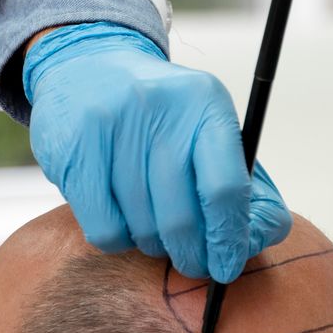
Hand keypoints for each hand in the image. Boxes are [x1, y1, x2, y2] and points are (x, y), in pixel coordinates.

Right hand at [23, 22, 290, 280]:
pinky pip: (104, 228)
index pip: (225, 187)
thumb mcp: (205, 125)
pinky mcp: (73, 148)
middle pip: (181, 216)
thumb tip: (259, 236)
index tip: (227, 266)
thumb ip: (238, 177)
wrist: (88, 66)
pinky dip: (119, 241)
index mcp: (205, 103)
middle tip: (194, 265)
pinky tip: (124, 224)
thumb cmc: (161, 114)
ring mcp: (112, 126)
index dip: (228, 238)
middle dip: (192, 254)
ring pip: (142, 226)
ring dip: (154, 245)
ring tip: (157, 234)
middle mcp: (159, 108)